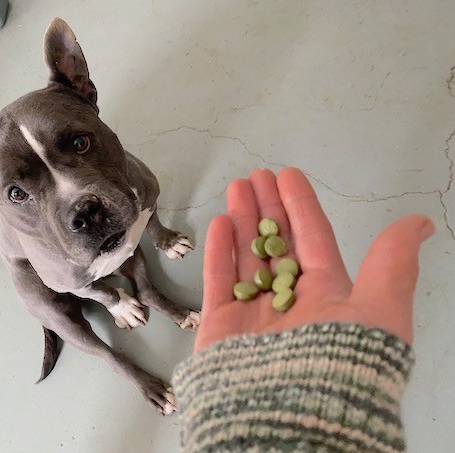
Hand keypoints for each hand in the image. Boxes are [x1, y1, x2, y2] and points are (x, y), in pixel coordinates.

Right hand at [194, 168, 434, 352]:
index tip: (287, 175)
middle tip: (255, 176)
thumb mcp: (379, 310)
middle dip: (267, 207)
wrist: (292, 418)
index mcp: (327, 296)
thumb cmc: (340, 361)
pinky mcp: (223, 329)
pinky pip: (219, 282)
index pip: (313, 239)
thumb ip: (393, 263)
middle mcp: (289, 303)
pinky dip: (219, 253)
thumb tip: (421, 223)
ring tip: (237, 189)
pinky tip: (220, 223)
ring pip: (246, 257)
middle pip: (276, 243)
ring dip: (241, 221)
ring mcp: (253, 315)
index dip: (301, 205)